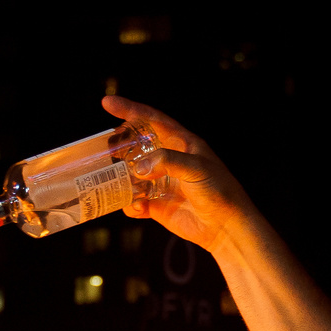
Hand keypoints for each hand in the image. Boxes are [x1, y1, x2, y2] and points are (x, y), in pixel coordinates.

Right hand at [103, 95, 257, 255]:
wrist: (225, 227)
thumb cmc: (218, 191)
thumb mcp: (196, 168)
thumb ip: (167, 161)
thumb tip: (138, 167)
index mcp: (181, 143)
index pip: (152, 119)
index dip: (130, 109)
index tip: (108, 103)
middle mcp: (168, 160)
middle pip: (137, 145)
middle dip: (120, 144)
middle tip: (105, 147)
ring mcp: (161, 182)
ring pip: (131, 173)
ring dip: (120, 176)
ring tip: (111, 178)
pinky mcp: (157, 204)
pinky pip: (135, 201)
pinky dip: (131, 203)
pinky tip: (138, 206)